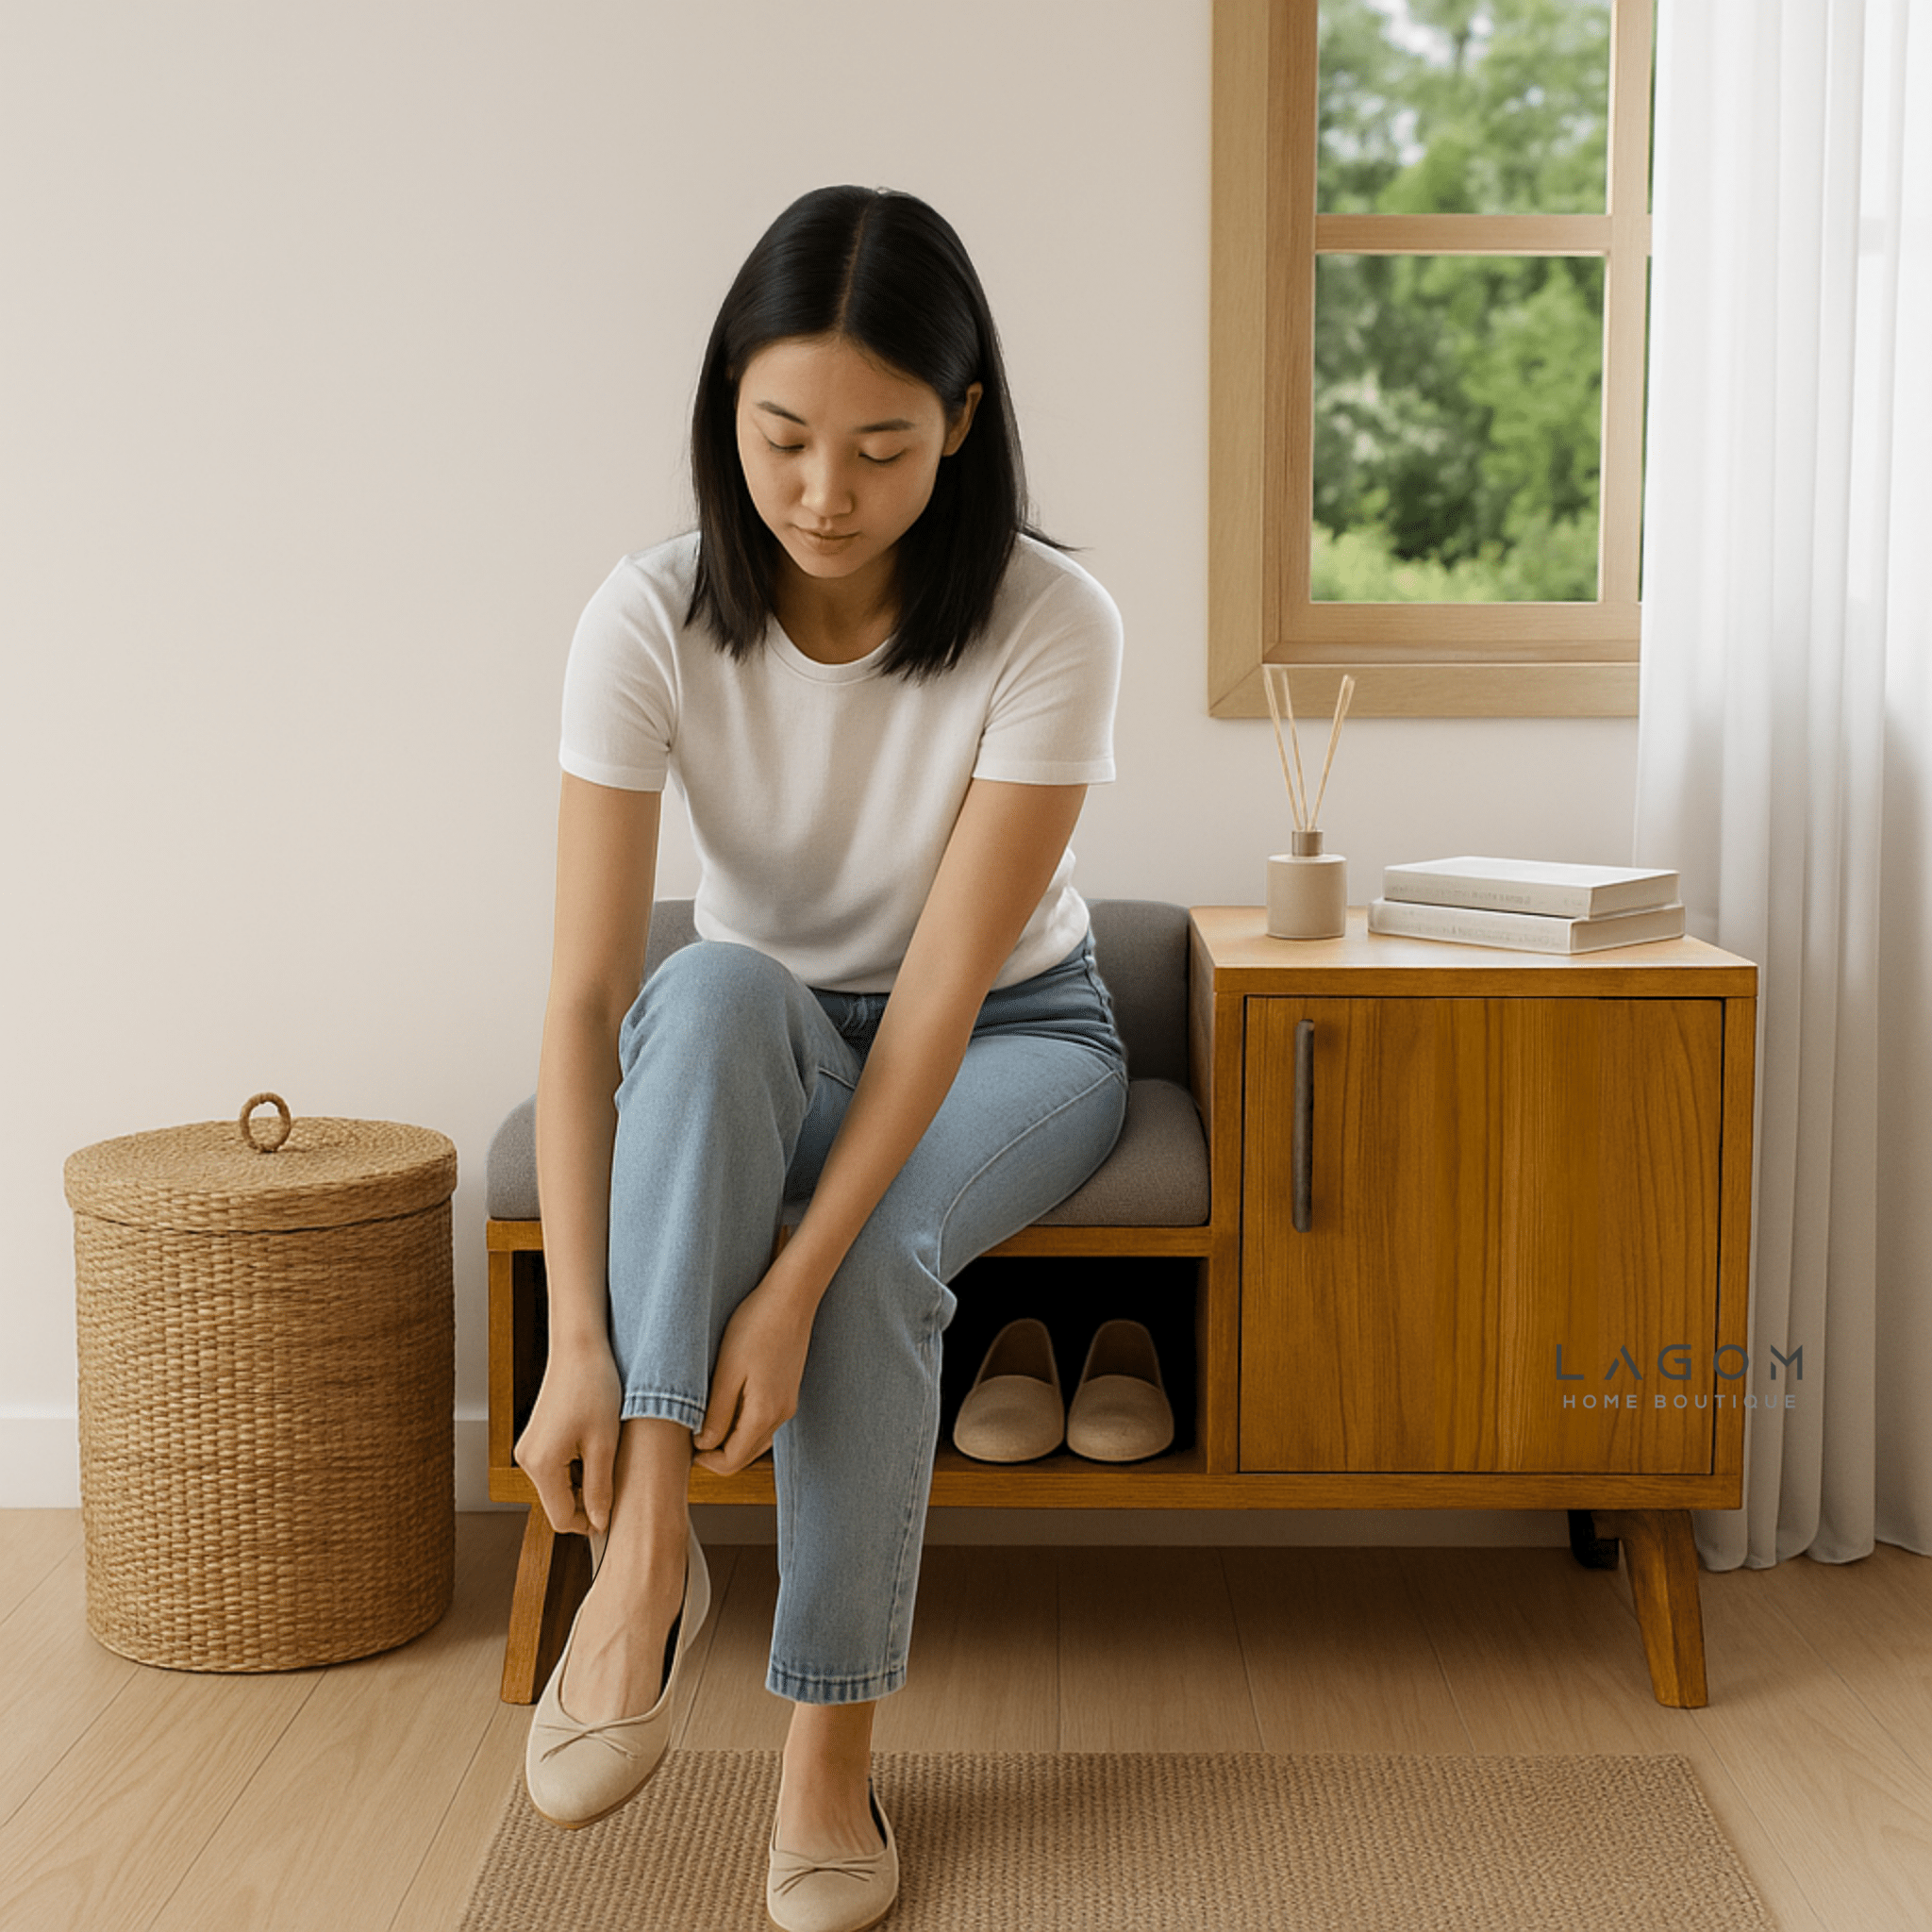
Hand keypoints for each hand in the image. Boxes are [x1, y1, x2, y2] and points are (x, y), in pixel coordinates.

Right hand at [514, 1339, 622, 1534]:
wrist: (579, 1349)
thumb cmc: (594, 1388)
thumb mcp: (604, 1443)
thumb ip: (600, 1487)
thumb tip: (599, 1523)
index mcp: (542, 1465)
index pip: (562, 1518)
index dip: (590, 1523)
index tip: (615, 1514)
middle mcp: (527, 1460)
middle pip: (558, 1503)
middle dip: (587, 1501)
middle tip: (617, 1483)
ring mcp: (529, 1448)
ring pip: (558, 1486)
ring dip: (583, 1483)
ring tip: (608, 1459)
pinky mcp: (536, 1439)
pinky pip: (555, 1468)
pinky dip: (576, 1467)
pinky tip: (596, 1447)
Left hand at [693, 1275, 817, 1476]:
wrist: (790, 1298)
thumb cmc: (755, 1327)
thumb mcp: (727, 1371)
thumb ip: (716, 1413)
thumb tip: (703, 1445)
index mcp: (764, 1414)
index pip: (732, 1461)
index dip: (706, 1461)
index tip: (685, 1446)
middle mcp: (781, 1415)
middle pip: (745, 1454)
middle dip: (716, 1452)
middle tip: (691, 1433)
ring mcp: (788, 1404)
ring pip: (755, 1440)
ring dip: (730, 1439)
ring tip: (706, 1417)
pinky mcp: (788, 1392)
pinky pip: (764, 1422)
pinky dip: (743, 1424)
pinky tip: (728, 1403)